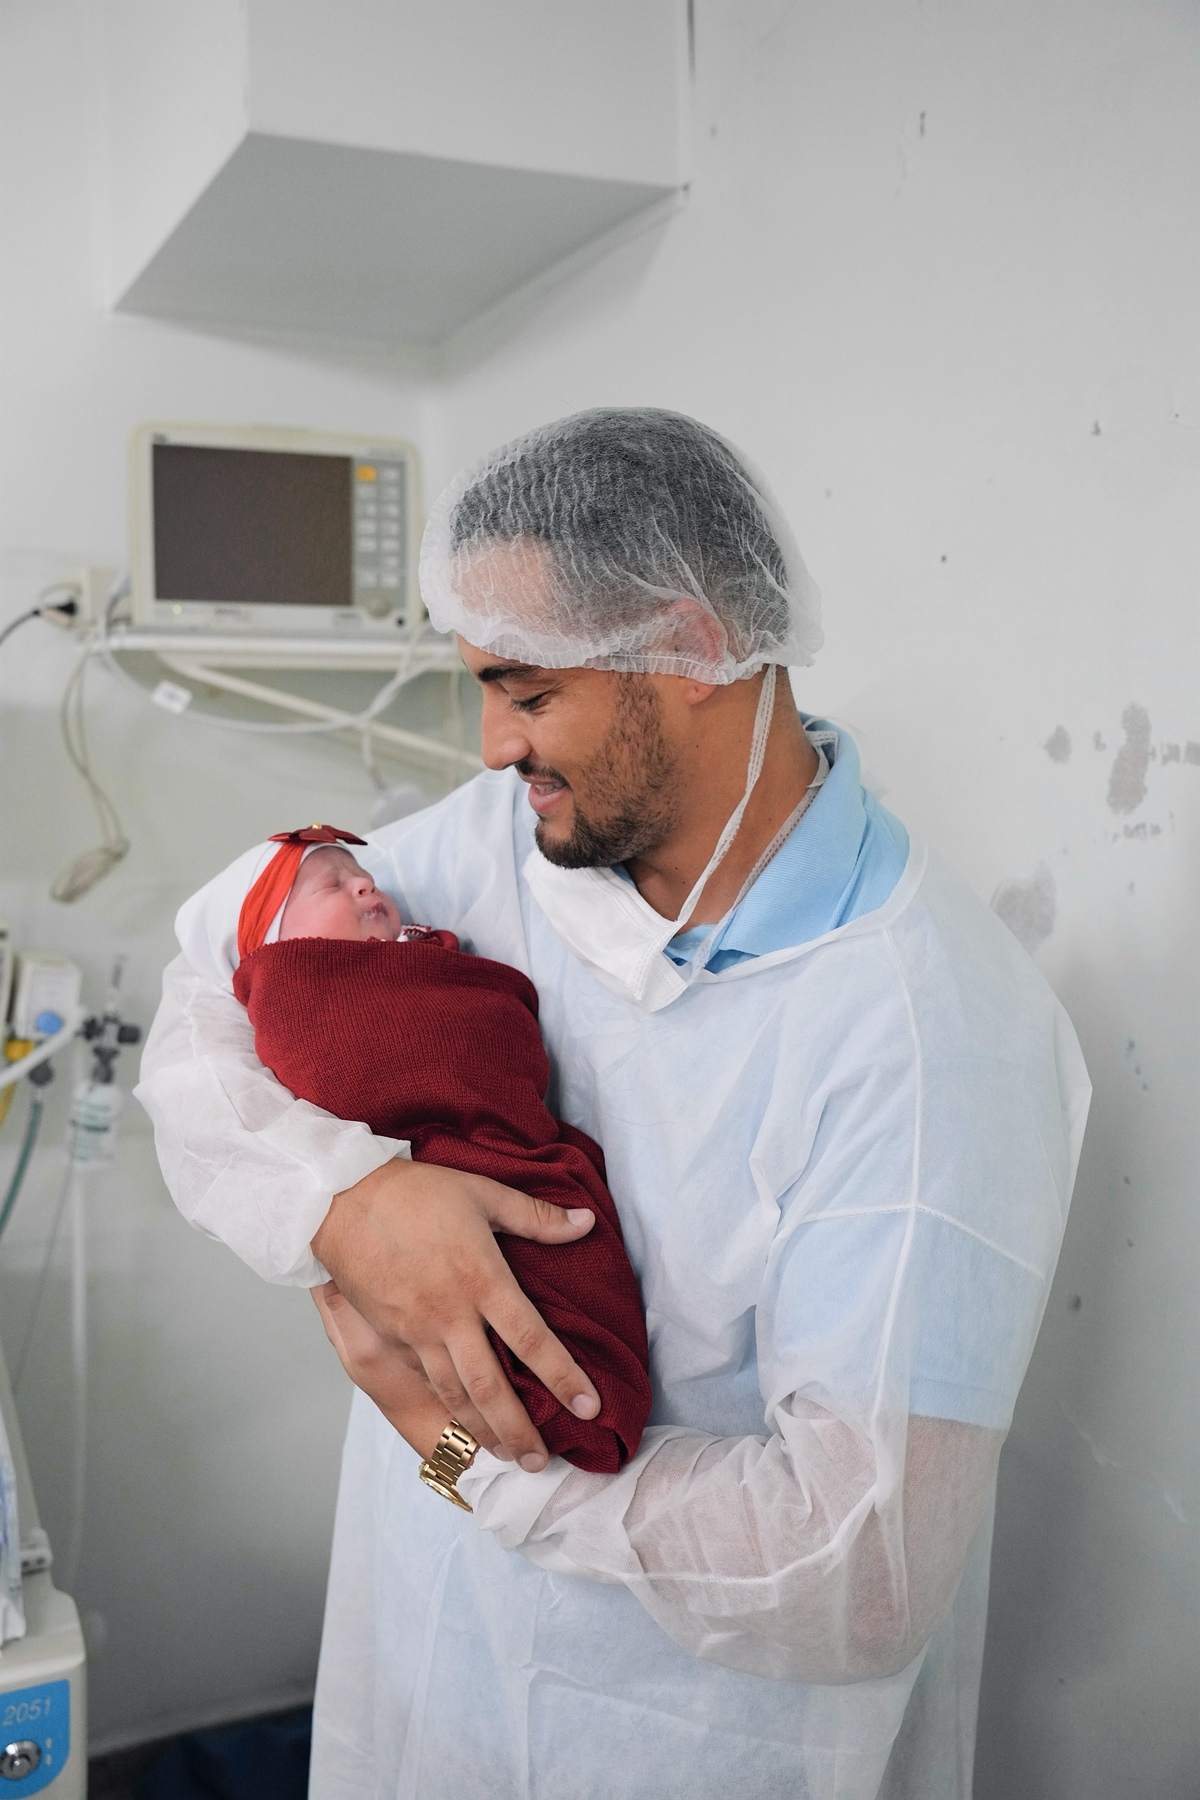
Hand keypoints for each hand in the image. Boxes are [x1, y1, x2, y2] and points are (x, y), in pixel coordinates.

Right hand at [311, 1159, 599, 1470]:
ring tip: (504, 1455)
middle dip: (519, 1430)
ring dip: (481, 1430)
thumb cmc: (417, 1193)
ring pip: (453, 1394)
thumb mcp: (484, 1193)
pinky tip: (460, 1423)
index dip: (563, 1377)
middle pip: (490, 1387)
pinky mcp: (391, 1335)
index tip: (589, 1408)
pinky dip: (445, 1408)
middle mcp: (452, 1314)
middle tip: (540, 1462)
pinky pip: (424, 1380)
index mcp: (482, 1279)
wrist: (343, 1200)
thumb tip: (587, 1223)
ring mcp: (418, 1329)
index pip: (532, 1340)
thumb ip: (537, 1217)